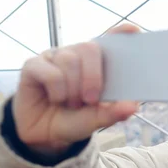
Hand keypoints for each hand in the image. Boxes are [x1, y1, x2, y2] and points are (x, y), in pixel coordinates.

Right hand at [12, 24, 139, 152]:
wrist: (44, 136)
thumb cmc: (73, 120)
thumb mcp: (96, 120)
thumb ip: (113, 112)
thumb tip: (132, 106)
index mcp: (96, 63)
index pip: (109, 40)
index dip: (120, 33)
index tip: (134, 30)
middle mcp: (76, 55)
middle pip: (89, 47)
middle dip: (93, 75)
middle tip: (91, 99)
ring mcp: (54, 58)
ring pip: (69, 59)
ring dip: (73, 88)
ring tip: (72, 104)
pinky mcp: (33, 65)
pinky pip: (50, 72)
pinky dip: (57, 91)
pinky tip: (55, 99)